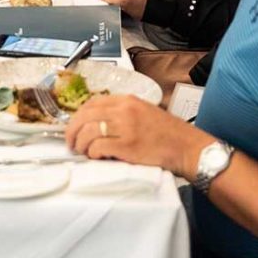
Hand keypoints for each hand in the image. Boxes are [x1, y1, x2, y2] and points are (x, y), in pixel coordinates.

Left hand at [64, 95, 211, 179]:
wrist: (187, 147)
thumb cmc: (167, 133)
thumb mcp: (144, 111)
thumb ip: (122, 112)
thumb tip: (98, 122)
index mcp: (127, 100)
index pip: (92, 103)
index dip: (78, 115)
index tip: (74, 126)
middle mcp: (124, 110)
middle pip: (85, 115)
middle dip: (73, 129)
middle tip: (70, 142)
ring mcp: (125, 128)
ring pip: (89, 131)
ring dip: (80, 143)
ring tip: (81, 152)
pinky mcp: (127, 147)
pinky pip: (99, 147)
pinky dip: (92, 153)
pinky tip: (95, 157)